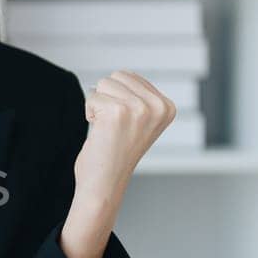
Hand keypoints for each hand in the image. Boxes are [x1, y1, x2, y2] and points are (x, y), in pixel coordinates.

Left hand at [74, 70, 176, 203]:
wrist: (105, 183)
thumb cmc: (116, 154)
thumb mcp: (140, 121)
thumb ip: (139, 97)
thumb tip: (124, 74)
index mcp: (167, 107)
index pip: (130, 76)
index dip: (117, 98)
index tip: (125, 124)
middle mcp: (158, 106)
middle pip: (117, 76)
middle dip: (106, 98)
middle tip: (113, 127)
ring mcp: (139, 108)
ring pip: (103, 83)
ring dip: (98, 106)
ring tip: (108, 129)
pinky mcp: (118, 112)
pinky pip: (92, 97)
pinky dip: (90, 113)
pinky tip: (100, 132)